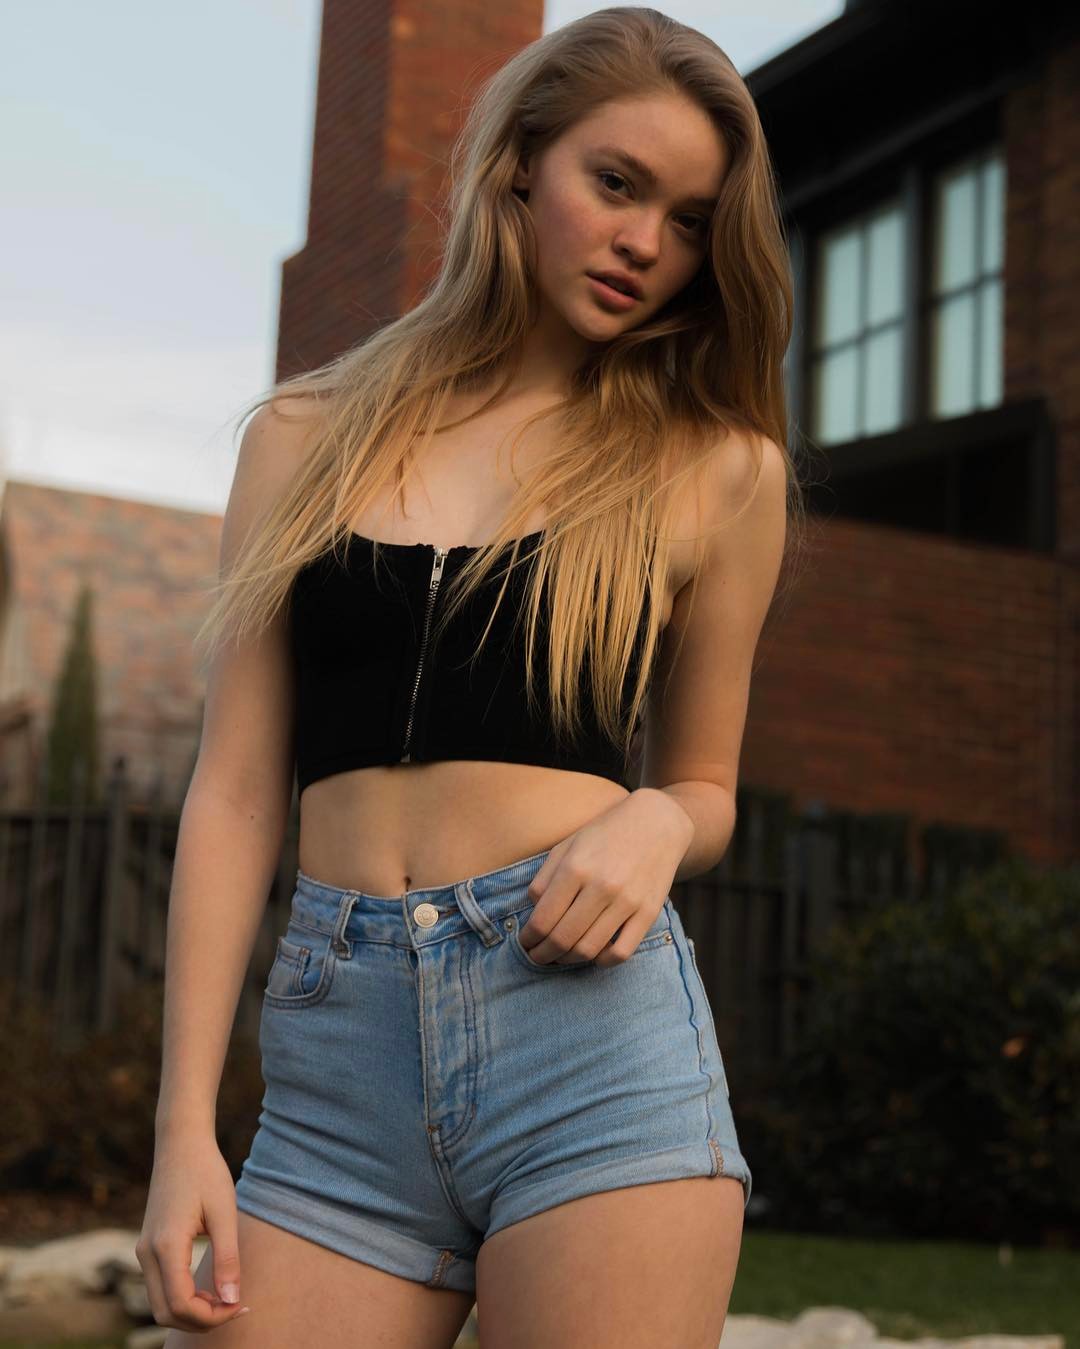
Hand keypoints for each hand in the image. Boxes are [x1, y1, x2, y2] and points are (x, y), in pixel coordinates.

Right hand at [135, 1132, 250, 1330]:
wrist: (181, 1144)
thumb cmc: (206, 1172)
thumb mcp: (225, 1213)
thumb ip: (228, 1259)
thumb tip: (232, 1301)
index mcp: (166, 1246)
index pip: (182, 1305)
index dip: (212, 1316)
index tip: (241, 1305)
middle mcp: (147, 1254)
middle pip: (166, 1314)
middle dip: (202, 1320)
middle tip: (236, 1306)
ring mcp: (143, 1252)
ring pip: (161, 1306)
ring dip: (192, 1312)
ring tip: (226, 1298)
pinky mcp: (148, 1248)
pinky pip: (161, 1289)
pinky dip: (183, 1298)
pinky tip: (210, 1287)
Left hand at [518, 789, 692, 967]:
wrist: (656, 823)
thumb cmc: (606, 834)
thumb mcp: (567, 845)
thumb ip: (544, 878)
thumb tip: (532, 913)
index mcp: (576, 867)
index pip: (543, 919)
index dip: (528, 938)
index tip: (525, 942)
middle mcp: (601, 886)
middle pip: (562, 939)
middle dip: (543, 954)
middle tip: (537, 955)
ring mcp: (627, 902)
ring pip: (589, 950)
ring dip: (567, 960)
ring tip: (560, 956)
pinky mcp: (648, 913)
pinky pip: (622, 953)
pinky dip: (602, 961)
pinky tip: (593, 953)